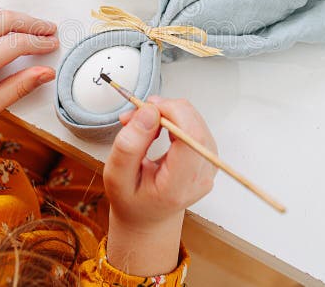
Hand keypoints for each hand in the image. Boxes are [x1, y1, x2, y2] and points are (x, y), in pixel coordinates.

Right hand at [103, 96, 217, 276]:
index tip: (146, 109)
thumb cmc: (131, 199)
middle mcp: (201, 176)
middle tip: (135, 115)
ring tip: (140, 123)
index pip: (191, 137)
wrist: (147, 215)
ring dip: (167, 112)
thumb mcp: (116, 177)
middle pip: (194, 125)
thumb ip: (129, 145)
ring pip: (194, 120)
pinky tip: (156, 127)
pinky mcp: (207, 155)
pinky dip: (173, 118)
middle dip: (164, 109)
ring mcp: (208, 166)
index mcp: (179, 186)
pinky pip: (194, 124)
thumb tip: (150, 112)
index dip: (172, 113)